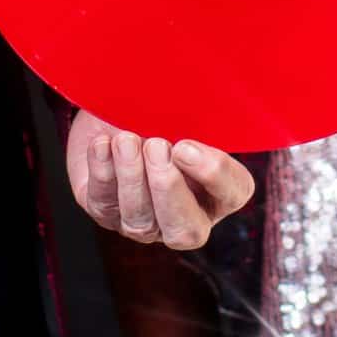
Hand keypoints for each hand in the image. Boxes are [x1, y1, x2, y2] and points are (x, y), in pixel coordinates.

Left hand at [66, 110, 254, 250]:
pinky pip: (104, 203)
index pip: (234, 192)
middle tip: (156, 147)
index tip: (186, 145)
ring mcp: (143, 222)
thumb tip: (192, 105)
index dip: (214, 173)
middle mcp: (184, 216)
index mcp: (217, 191)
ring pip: (140, 220)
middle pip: (186, 231)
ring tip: (126, 140)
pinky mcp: (106, 212)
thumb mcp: (182, 111)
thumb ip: (195, 116)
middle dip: (169, 189)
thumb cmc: (158, 113)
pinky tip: (102, 144)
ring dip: (132, 178)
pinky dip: (103, 172)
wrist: (113, 111)